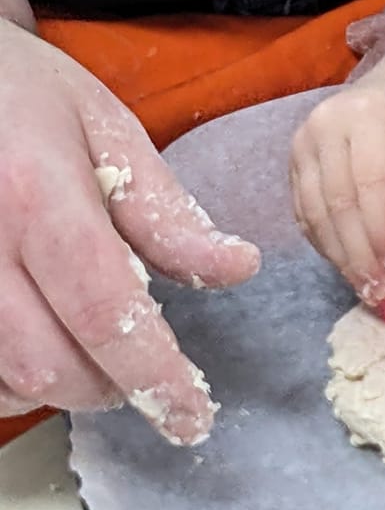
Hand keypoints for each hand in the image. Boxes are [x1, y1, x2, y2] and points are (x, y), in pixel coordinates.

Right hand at [0, 24, 259, 443]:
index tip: (192, 416)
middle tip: (145, 376)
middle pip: (48, 363)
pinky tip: (36, 347)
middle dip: (109, 387)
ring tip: (90, 354)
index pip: (106, 311)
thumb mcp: (105, 127)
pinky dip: (8, 381)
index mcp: (37, 195)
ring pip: (3, 380)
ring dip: (55, 388)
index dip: (155, 376)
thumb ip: (165, 209)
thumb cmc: (23, 93)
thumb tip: (236, 270)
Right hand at [289, 70, 384, 297]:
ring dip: (341, 256)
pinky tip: (349, 266)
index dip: (381, 228)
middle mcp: (324, 124)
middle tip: (380, 289)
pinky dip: (326, 244)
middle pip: (337, 202)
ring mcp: (301, 143)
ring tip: (367, 287)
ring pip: (315, 213)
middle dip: (359, 253)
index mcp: (367, 112)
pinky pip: (305, 213)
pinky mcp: (292, 163)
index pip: (369, 181)